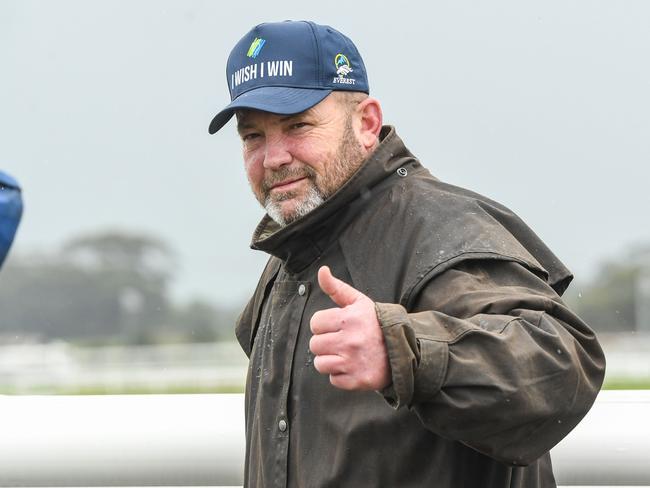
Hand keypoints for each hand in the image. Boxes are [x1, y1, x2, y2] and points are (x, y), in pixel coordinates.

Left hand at [309, 266, 390, 390]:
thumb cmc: (376, 323)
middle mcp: (350, 341)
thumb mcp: (359, 302)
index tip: (337, 326)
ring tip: (345, 354)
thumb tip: (322, 270)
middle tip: (342, 341)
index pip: (315, 323)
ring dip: (330, 360)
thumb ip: (336, 287)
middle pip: (315, 345)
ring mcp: (353, 362)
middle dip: (326, 343)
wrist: (404, 348)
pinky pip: (333, 379)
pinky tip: (353, 366)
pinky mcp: (357, 380)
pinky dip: (341, 375)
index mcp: (349, 319)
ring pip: (320, 364)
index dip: (324, 324)